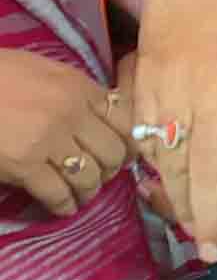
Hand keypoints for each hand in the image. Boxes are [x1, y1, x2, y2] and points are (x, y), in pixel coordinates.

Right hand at [0, 54, 129, 217]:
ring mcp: (50, 142)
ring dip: (89, 190)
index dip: (129, 144)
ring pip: (89, 176)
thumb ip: (76, 91)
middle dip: (111, 170)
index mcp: (80, 89)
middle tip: (102, 177)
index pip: (125, 122)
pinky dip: (64, 205)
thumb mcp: (46, 71)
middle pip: (112, 153)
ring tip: (83, 195)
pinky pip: (57, 193)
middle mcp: (72, 115)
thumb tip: (101, 109)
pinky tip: (63, 208)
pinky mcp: (25, 166)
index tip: (126, 156)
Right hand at [120, 0, 216, 257]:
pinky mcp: (144, 88)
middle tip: (214, 252)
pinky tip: (165, 190)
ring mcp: (174, 92)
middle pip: (208, 168)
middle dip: (210, 216)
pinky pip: (147, 141)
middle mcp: (215, 95)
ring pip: (172, 161)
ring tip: (192, 231)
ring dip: (181, 202)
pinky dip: (155, 171)